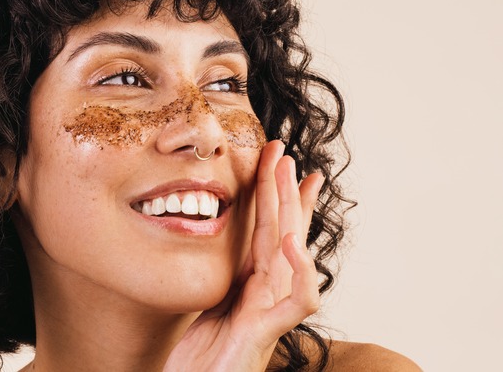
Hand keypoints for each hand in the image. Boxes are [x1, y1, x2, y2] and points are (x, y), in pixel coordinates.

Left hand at [164, 140, 323, 370]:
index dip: (278, 198)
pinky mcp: (269, 331)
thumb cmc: (202, 360)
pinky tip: (291, 243)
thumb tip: (217, 249)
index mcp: (251, 284)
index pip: (269, 231)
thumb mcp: (210, 306)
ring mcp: (271, 310)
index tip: (280, 164)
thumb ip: (224, 280)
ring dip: (292, 211)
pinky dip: (300, 271)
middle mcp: (267, 293)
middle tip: (284, 152)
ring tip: (289, 175)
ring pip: (291, 252)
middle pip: (282, 231)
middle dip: (284, 190)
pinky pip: (298, 299)